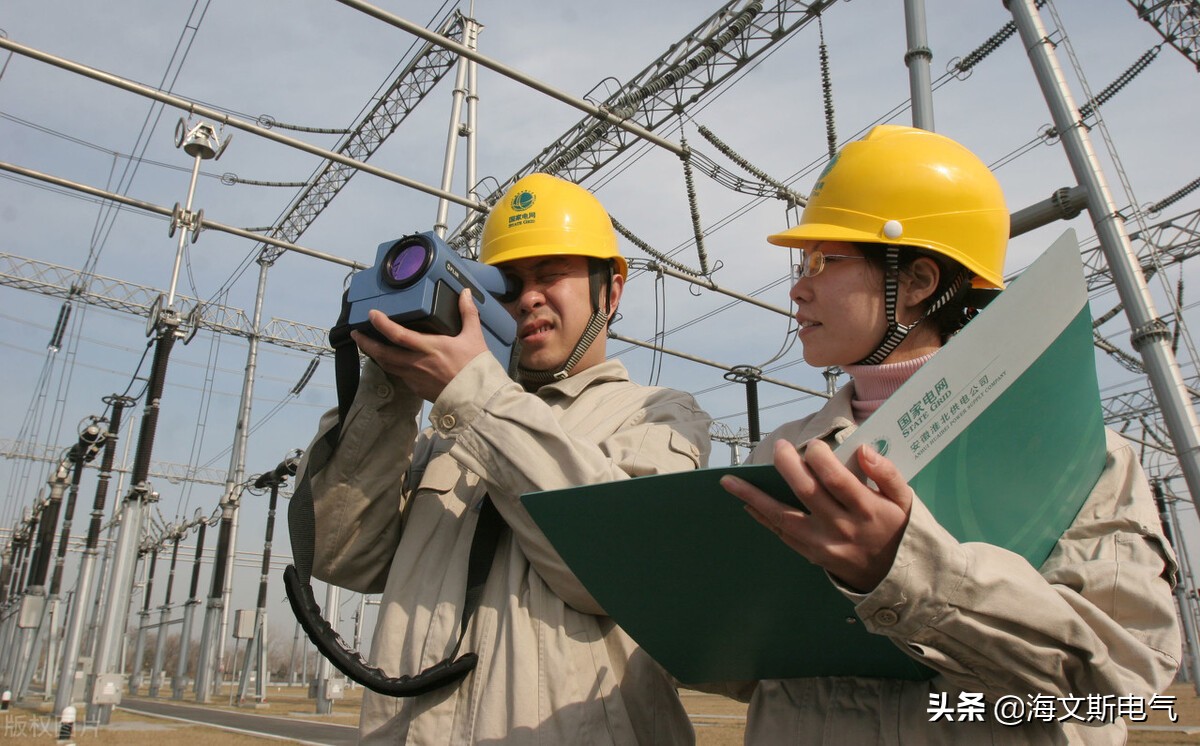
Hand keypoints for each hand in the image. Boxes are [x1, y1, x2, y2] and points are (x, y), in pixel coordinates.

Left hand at [350, 289, 488, 401]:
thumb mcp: (474, 337)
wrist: (477, 399)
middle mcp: (417, 363)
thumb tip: (466, 293)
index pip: (399, 335)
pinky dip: (391, 366)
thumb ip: (468, 313)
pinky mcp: (417, 389)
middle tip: (356, 333)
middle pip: (384, 354)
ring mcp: (415, 378)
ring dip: (375, 355)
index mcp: (430, 348)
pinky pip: (399, 376)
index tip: (372, 314)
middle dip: (366, 343)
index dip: (382, 324)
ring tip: (367, 346)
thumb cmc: (475, 368)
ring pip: (388, 366)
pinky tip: (391, 361)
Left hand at [720, 438, 912, 591]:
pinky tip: (745, 502)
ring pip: (782, 516)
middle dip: (787, 465)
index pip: (836, 479)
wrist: (894, 578)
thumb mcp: (905, 500)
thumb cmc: (896, 529)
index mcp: (866, 510)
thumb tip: (862, 449)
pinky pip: (781, 534)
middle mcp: (841, 527)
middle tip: (779, 447)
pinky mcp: (811, 554)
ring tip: (728, 481)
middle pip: (805, 492)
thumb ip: (887, 473)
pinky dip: (762, 517)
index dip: (819, 458)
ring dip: (752, 497)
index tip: (813, 445)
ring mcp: (822, 544)